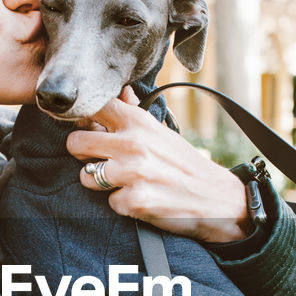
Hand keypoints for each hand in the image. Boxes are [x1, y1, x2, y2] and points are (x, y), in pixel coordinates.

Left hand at [66, 86, 251, 243]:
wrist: (219, 199)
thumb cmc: (187, 164)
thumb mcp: (163, 133)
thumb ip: (136, 114)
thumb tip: (123, 91)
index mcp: (139, 122)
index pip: (93, 107)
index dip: (83, 119)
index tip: (88, 128)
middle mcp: (133, 144)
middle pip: (76, 143)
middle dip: (84, 154)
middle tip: (100, 160)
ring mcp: (132, 173)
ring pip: (86, 176)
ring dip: (100, 183)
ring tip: (123, 182)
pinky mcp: (134, 201)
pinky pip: (109, 202)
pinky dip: (122, 204)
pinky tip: (141, 200)